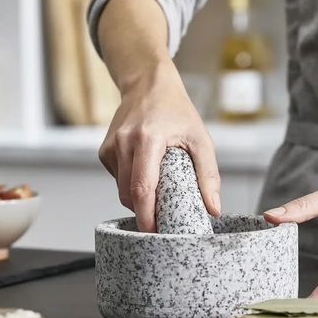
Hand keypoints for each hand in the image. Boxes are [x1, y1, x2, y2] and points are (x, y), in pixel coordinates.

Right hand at [99, 60, 220, 231]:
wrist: (148, 85)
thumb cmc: (176, 111)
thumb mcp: (200, 139)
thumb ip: (208, 174)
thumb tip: (213, 208)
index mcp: (147, 139)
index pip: (142, 188)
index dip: (146, 216)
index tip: (154, 233)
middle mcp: (124, 143)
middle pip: (129, 194)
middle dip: (144, 212)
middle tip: (163, 220)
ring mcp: (110, 147)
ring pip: (121, 189)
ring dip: (138, 199)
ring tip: (158, 191)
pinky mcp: (104, 151)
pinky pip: (118, 179)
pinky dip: (131, 184)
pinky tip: (146, 172)